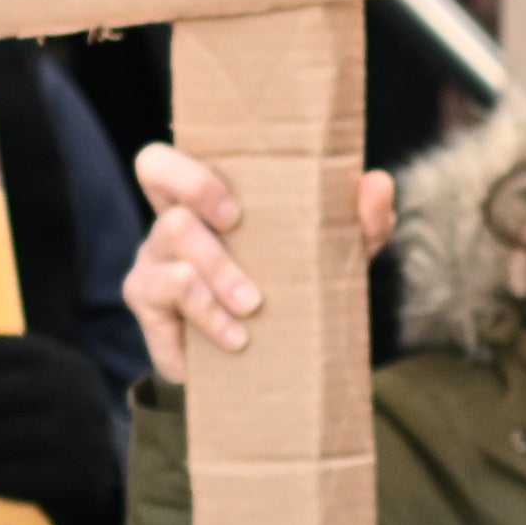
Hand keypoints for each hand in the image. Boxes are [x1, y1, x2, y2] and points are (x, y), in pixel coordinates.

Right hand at [118, 142, 394, 362]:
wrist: (268, 363)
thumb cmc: (293, 286)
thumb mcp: (332, 254)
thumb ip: (358, 221)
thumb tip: (378, 183)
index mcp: (203, 199)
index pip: (163, 161)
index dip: (187, 172)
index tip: (235, 208)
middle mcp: (168, 222)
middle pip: (156, 181)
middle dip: (201, 201)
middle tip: (238, 231)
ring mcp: (151, 264)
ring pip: (170, 248)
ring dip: (216, 276)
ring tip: (252, 308)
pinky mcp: (147, 308)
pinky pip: (165, 300)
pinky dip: (207, 319)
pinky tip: (236, 340)